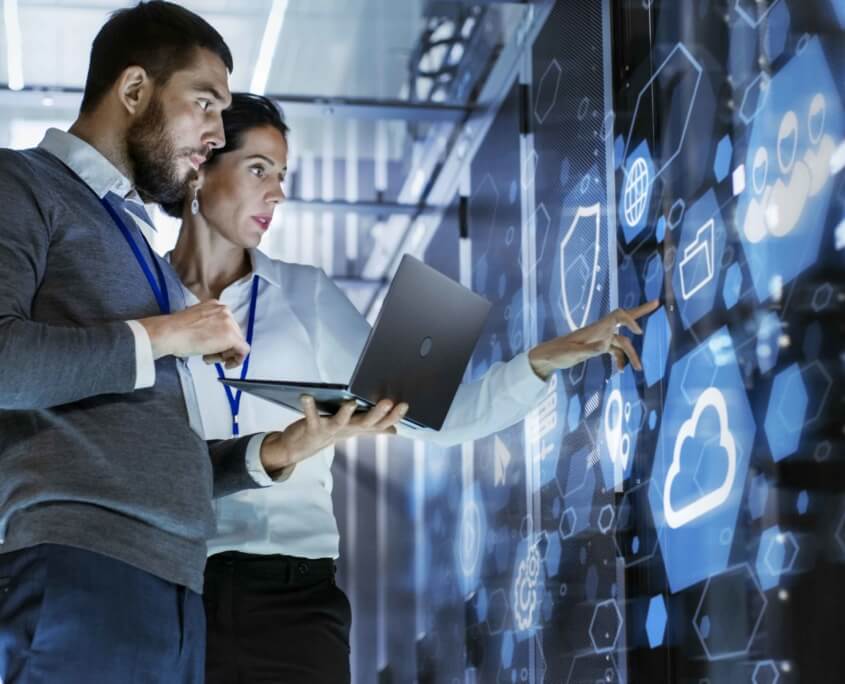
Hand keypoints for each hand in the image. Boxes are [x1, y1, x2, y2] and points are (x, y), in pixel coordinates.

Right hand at [138, 300, 249, 368]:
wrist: (170, 333)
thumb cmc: (176, 330)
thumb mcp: (195, 321)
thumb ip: (208, 325)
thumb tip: (213, 337)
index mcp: (216, 305)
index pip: (226, 325)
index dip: (220, 339)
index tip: (212, 347)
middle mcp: (225, 311)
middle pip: (234, 333)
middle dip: (223, 348)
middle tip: (209, 355)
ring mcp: (230, 323)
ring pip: (237, 342)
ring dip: (224, 354)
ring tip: (208, 358)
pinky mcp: (232, 337)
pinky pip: (243, 350)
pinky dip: (237, 360)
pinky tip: (226, 365)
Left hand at [259, 396, 408, 472]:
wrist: (300, 448)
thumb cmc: (328, 433)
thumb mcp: (352, 430)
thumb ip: (373, 428)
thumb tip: (394, 430)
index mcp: (357, 428)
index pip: (380, 423)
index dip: (393, 416)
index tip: (405, 405)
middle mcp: (346, 430)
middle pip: (365, 423)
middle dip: (377, 414)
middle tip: (388, 402)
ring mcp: (329, 430)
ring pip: (340, 422)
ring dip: (345, 413)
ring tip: (351, 402)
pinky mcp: (312, 427)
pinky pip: (310, 416)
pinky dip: (308, 406)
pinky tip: (306, 396)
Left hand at [527, 300, 659, 378]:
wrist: (547, 357)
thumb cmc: (558, 354)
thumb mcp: (573, 354)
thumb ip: (589, 350)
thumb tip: (605, 346)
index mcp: (595, 328)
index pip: (617, 316)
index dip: (629, 320)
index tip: (638, 332)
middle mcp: (600, 330)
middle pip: (624, 318)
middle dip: (641, 311)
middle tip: (657, 302)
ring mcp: (600, 338)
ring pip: (622, 342)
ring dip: (631, 354)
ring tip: (638, 369)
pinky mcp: (598, 347)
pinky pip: (614, 350)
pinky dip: (620, 359)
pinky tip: (619, 370)